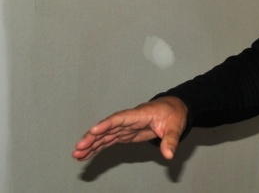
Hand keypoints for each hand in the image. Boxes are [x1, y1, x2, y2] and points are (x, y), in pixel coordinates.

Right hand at [72, 96, 187, 160]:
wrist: (174, 109)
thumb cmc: (173, 114)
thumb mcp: (175, 127)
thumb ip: (171, 140)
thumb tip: (168, 154)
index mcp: (140, 114)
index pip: (121, 118)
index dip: (107, 124)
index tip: (94, 130)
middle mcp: (129, 120)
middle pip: (108, 127)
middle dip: (92, 137)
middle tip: (79, 148)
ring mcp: (125, 127)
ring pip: (105, 134)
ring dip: (91, 144)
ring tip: (77, 154)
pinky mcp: (124, 134)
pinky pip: (108, 140)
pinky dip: (97, 147)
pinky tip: (85, 154)